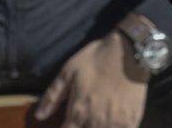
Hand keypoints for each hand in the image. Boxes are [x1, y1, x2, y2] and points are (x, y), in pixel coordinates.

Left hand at [32, 32, 148, 127]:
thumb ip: (53, 96)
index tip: (65, 125)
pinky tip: (112, 124)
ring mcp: (116, 123)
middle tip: (81, 121)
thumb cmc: (97, 59)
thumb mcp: (69, 72)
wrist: (130, 50)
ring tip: (94, 122)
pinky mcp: (132, 120)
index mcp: (78, 113)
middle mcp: (96, 122)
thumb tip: (39, 116)